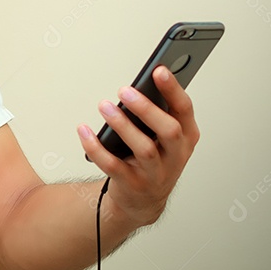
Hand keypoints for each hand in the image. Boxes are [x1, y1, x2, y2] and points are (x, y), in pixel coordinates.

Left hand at [77, 66, 199, 226]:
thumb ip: (157, 111)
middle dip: (147, 109)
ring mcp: (156, 173)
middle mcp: (175, 156)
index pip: (184, 109)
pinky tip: (84, 131)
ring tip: (104, 106)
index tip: (158, 70)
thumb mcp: (163, 135)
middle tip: (124, 90)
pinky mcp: (133, 185)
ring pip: (144, 149)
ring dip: (122, 125)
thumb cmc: (153, 156)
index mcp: (186, 136)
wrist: (142, 200)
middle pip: (169, 131)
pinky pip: (113, 166)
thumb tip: (137, 84)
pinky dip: (96, 148)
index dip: (173, 89)